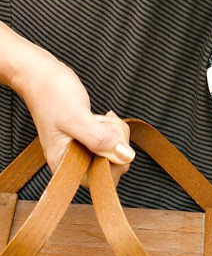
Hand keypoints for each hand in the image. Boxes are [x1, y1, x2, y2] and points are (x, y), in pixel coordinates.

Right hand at [15, 48, 133, 181]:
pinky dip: (112, 129)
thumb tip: (126, 157)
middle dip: (115, 142)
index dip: (112, 161)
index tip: (108, 139)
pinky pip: (112, 141)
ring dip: (114, 132)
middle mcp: (73, 161)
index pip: (99, 179)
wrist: (42, 76)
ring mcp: (82, 151)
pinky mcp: (89, 141)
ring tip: (98, 119)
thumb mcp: (77, 117)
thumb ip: (100, 139)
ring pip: (114, 152)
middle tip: (102, 123)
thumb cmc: (51, 94)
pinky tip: (100, 119)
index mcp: (64, 164)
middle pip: (111, 166)